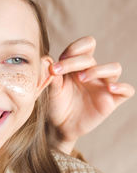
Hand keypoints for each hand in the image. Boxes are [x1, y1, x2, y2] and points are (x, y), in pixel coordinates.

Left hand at [48, 36, 134, 153]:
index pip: (86, 46)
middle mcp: (92, 72)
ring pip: (114, 68)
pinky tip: (109, 88)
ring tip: (82, 78)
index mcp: (78, 65)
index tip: (57, 64)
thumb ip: (50, 76)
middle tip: (58, 71)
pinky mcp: (111, 101)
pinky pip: (127, 90)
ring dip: (98, 70)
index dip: (74, 49)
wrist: (59, 126)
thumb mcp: (51, 89)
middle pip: (91, 58)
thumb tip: (46, 60)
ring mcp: (103, 86)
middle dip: (74, 62)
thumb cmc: (56, 104)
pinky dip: (121, 87)